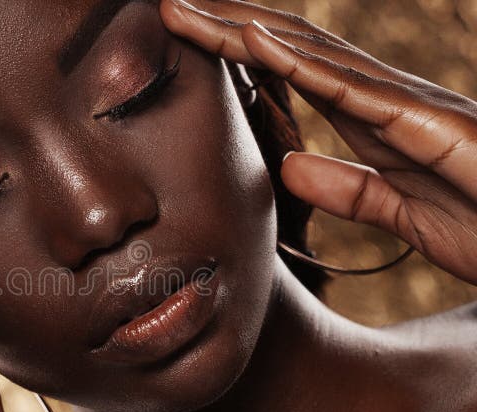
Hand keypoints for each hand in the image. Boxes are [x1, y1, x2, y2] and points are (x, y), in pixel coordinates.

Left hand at [161, 0, 476, 284]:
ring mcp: (403, 104)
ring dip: (242, 28)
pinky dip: (298, 62)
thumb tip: (292, 166)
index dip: (235, 51)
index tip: (185, 39)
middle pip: (288, 48)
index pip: (289, 72)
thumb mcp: (400, 211)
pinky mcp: (425, 124)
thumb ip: (350, 188)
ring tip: (186, 7)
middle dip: (224, 24)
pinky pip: (350, 88)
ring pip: (309, 53)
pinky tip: (254, 41)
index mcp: (370, 119)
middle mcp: (380, 98)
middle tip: (166, 5)